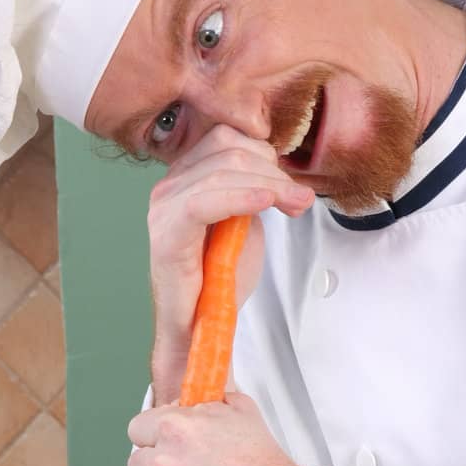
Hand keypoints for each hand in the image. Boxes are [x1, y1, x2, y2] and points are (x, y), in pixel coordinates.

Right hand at [147, 124, 314, 402]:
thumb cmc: (220, 279)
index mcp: (186, 178)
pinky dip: (242, 197)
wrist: (199, 327)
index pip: (226, 137)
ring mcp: (163, 207)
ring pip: (223, 170)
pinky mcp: (167, 234)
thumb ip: (254, 191)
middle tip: (302, 200)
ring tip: (296, 206)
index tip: (296, 187)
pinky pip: (205, 200)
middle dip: (274, 172)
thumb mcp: (245, 223)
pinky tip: (268, 203)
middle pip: (228, 149)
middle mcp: (169, 185)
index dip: (267, 154)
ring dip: (270, 186)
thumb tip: (281, 172)